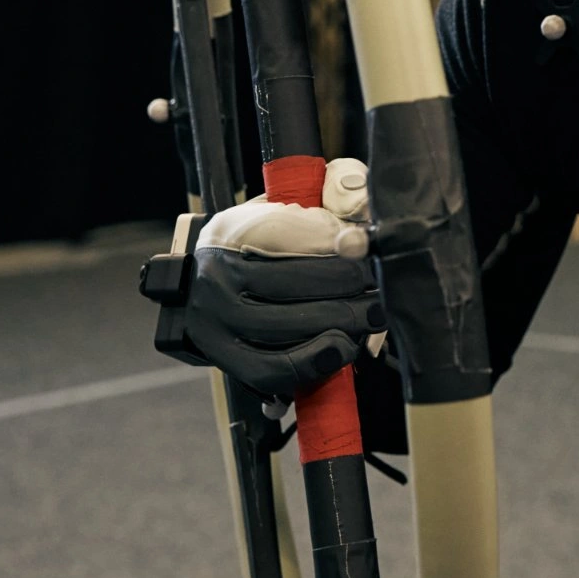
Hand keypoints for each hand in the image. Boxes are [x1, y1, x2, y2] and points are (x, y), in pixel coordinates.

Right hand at [184, 158, 385, 398]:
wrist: (198, 284)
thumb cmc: (256, 245)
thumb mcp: (279, 211)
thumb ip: (321, 208)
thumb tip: (360, 231)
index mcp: (235, 233)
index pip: (291, 237)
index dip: (339, 251)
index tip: (369, 255)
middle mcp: (219, 277)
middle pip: (293, 285)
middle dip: (349, 290)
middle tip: (379, 293)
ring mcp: (216, 321)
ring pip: (285, 330)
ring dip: (340, 327)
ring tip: (368, 320)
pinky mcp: (223, 358)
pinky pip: (270, 369)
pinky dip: (312, 364)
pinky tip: (340, 348)